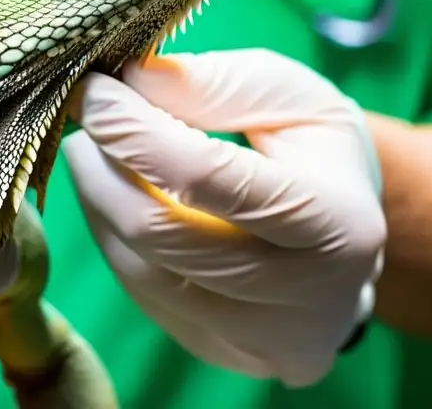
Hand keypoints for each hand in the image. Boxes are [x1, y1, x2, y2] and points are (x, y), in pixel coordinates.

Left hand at [62, 48, 385, 386]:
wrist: (346, 247)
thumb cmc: (318, 156)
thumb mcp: (294, 99)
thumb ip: (219, 84)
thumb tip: (134, 79)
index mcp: (334, 225)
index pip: (207, 178)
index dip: (136, 131)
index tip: (94, 91)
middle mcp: (299, 299)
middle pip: (157, 232)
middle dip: (103, 164)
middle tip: (85, 116)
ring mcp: (252, 338)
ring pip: (133, 264)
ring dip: (96, 195)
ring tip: (96, 147)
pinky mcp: (213, 351)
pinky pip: (135, 287)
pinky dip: (110, 230)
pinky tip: (113, 192)